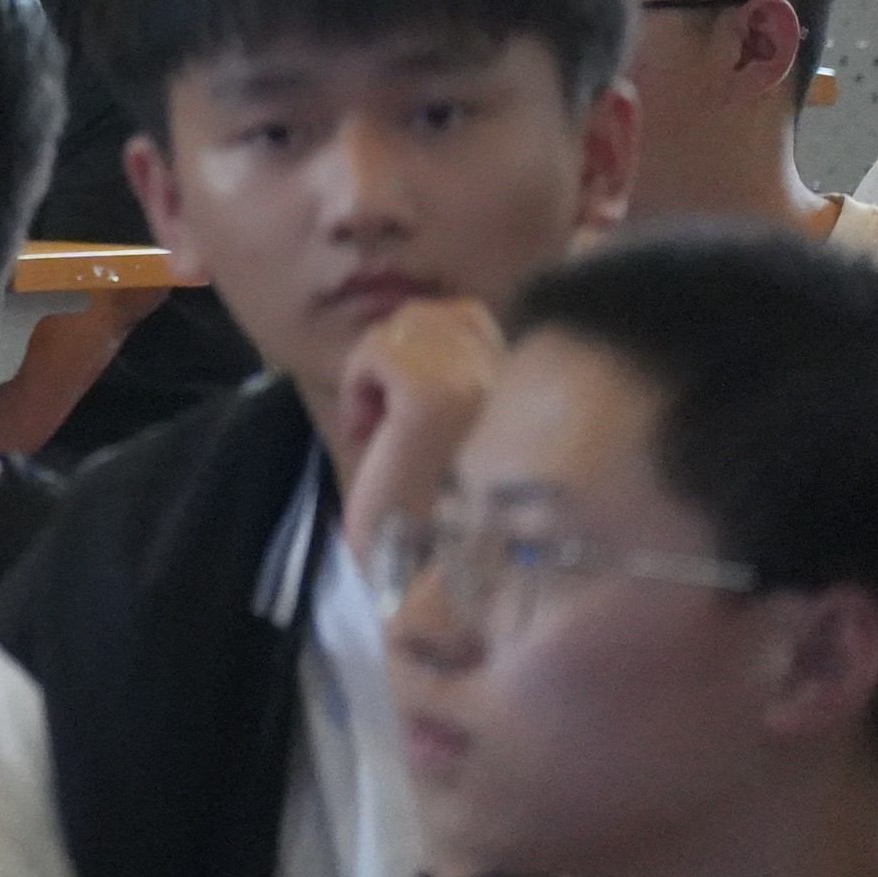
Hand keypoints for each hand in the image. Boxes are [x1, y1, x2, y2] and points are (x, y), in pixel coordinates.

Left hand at [337, 295, 504, 560]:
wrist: (412, 564)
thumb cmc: (418, 496)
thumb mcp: (442, 421)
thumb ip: (443, 371)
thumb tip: (411, 324)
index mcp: (520, 386)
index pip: (470, 313)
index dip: (421, 343)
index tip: (402, 398)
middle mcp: (511, 380)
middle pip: (432, 312)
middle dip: (395, 353)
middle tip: (385, 414)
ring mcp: (475, 385)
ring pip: (402, 327)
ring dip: (372, 372)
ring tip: (378, 426)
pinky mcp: (431, 398)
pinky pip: (377, 352)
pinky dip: (357, 387)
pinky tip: (367, 432)